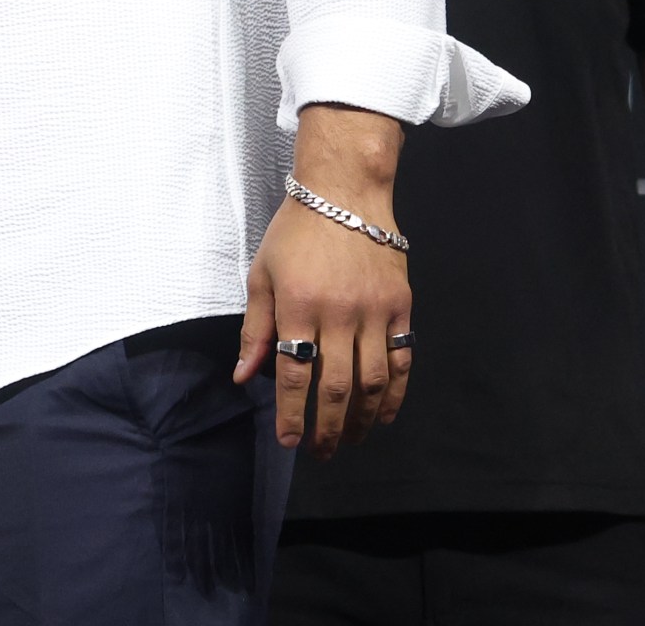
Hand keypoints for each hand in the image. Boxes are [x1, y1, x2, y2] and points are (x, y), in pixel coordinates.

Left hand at [235, 108, 411, 456]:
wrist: (346, 193)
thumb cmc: (295, 233)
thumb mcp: (262, 275)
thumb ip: (255, 329)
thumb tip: (243, 376)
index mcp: (298, 305)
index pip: (293, 373)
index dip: (291, 412)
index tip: (289, 440)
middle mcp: (339, 312)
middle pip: (336, 385)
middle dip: (327, 426)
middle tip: (321, 451)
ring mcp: (374, 311)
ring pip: (372, 381)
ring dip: (361, 418)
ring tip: (349, 439)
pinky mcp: (401, 307)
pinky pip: (401, 360)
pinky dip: (394, 393)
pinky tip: (383, 414)